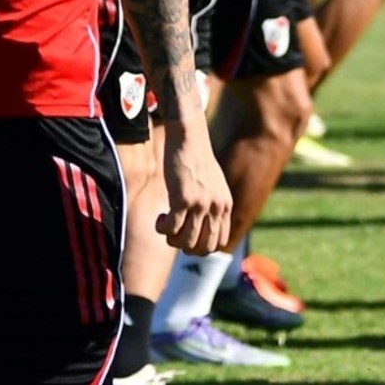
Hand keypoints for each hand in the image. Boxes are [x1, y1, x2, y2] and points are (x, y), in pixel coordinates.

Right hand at [156, 108, 232, 253]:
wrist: (189, 137)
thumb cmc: (197, 160)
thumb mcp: (214, 184)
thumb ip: (213, 204)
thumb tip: (203, 225)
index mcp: (225, 205)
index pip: (219, 242)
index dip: (201, 246)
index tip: (189, 235)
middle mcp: (216, 207)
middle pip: (204, 247)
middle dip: (186, 247)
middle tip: (175, 234)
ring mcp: (201, 204)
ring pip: (185, 241)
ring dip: (171, 239)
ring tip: (166, 224)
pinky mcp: (183, 198)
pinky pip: (171, 228)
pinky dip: (162, 228)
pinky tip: (160, 218)